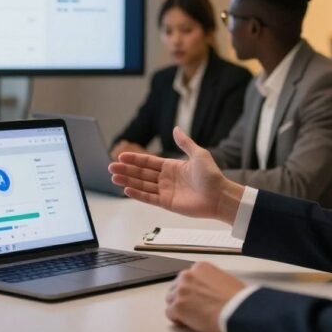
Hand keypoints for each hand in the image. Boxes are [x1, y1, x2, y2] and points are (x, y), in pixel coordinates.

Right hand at [108, 127, 242, 219]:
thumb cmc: (212, 175)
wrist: (220, 196)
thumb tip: (176, 128)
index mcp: (171, 166)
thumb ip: (184, 143)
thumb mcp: (198, 154)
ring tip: (114, 178)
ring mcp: (165, 191)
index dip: (134, 160)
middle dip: (126, 170)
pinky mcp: (167, 203)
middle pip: (141, 174)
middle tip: (111, 168)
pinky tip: (126, 190)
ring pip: (142, 185)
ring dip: (127, 181)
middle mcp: (166, 178)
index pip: (148, 162)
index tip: (121, 157)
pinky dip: (137, 194)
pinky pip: (149, 198)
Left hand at [165, 262, 246, 331]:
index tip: (195, 297)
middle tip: (193, 308)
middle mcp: (188, 276)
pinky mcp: (178, 307)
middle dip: (182, 297)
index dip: (191, 289)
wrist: (237, 311)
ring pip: (170, 300)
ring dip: (178, 307)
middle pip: (176, 287)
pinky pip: (169, 314)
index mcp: (200, 268)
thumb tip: (207, 291)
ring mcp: (181, 291)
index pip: (187, 277)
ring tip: (191, 316)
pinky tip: (187, 323)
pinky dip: (177, 319)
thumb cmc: (237, 299)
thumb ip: (210, 281)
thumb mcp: (224, 280)